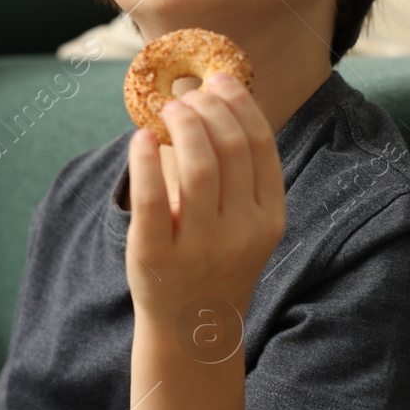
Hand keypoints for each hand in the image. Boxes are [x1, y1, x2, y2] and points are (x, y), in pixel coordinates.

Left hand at [125, 72, 286, 328]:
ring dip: (181, 126)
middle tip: (186, 96)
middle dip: (207, 109)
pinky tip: (140, 140)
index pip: (259, 146)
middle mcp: (241, 232)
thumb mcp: (244, 224)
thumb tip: (209, 100)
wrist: (193, 328)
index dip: (239, 105)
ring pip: (197, 167)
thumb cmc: (216, 262)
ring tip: (167, 111)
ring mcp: (200, 247)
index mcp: (269, 218)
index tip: (219, 81)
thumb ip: (237, 174)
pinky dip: (144, 161)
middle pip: (229, 149)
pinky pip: (151, 198)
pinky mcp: (155, 257)